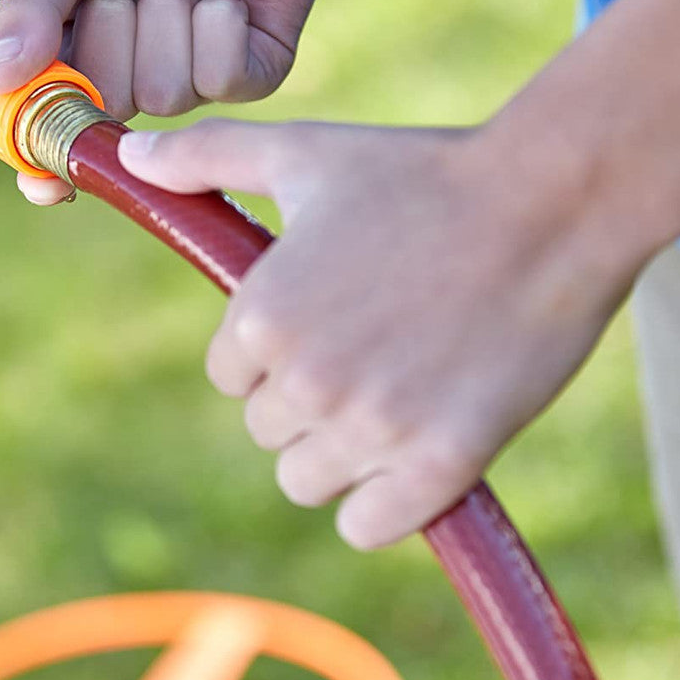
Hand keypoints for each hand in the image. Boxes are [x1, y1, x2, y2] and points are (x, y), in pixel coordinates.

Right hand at [0, 0, 330, 203]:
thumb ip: (31, 7)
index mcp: (81, 45)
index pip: (56, 122)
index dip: (46, 155)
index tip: (41, 181)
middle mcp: (138, 67)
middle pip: (111, 111)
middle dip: (109, 48)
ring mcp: (198, 69)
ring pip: (169, 96)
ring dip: (167, 25)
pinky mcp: (257, 62)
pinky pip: (227, 80)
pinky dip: (220, 30)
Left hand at [116, 118, 641, 547]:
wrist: (555, 196)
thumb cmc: (425, 170)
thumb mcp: (307, 151)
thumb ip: (208, 156)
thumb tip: (124, 155)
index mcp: (261, 317)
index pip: (230, 378)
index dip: (275, 352)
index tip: (330, 318)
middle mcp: (305, 381)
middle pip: (267, 431)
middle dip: (307, 399)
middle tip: (375, 347)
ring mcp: (372, 429)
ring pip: (307, 482)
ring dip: (341, 452)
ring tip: (398, 393)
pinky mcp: (439, 465)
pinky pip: (367, 528)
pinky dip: (383, 504)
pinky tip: (414, 454)